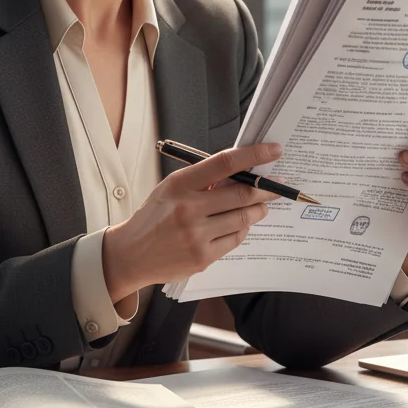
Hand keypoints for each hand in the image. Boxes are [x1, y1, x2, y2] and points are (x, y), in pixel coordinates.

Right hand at [101, 142, 282, 303]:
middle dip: (265, 188)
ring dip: (258, 209)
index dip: (253, 155)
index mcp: (180, 184)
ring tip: (260, 205)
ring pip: (243, 217)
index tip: (273, 151)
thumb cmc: (154, 216)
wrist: (131, 254)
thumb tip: (240, 173)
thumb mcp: (171, 189)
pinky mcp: (203, 257)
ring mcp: (196, 235)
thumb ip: (202, 180)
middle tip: (276, 185)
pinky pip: (235, 238)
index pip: (224, 163)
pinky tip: (241, 223)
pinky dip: (243, 228)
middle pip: (242, 193)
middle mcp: (189, 209)